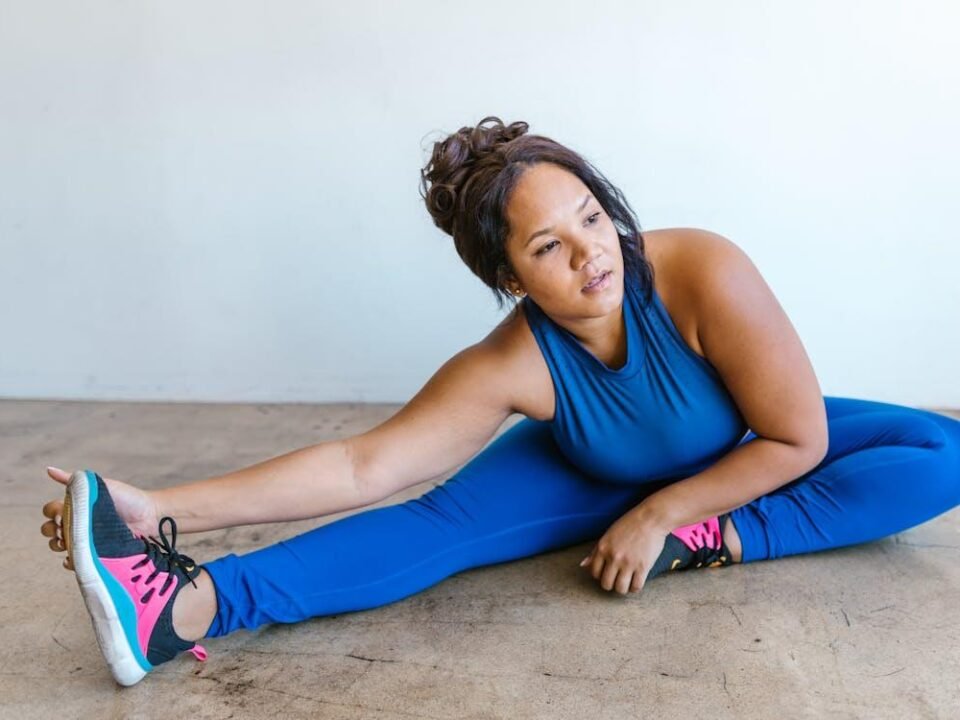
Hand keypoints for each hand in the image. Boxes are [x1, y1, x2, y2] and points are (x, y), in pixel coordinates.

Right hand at [40, 466, 159, 570]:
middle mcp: (78, 524)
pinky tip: (74, 557)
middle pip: (49, 529)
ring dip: (58, 545)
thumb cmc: (128, 498)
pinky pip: (75, 562)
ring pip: (58, 546)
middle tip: (64, 528)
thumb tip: (49, 470)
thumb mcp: (101, 485)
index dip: (51, 513)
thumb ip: (75, 480)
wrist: (150, 516)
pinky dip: (70, 562)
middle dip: (51, 529)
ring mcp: (85, 540)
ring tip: (69, 541)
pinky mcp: (94, 554)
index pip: (51, 511)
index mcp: (76, 507)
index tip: (60, 514)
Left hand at [580, 506, 668, 594]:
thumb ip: (595, 551)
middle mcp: (614, 557)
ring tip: (626, 582)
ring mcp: (628, 563)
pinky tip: (636, 582)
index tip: (607, 573)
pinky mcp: (643, 567)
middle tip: (616, 579)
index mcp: (603, 548)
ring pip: (620, 588)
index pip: (594, 572)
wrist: (650, 519)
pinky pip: (636, 586)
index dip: (599, 576)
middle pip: (606, 584)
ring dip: (622, 588)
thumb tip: (583, 565)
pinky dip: (635, 588)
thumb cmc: (629, 524)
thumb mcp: (608, 535)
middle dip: (610, 584)